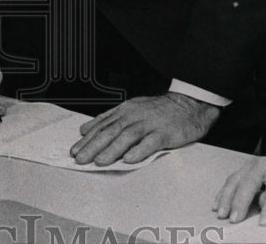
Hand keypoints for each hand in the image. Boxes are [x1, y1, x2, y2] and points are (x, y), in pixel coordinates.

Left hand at [70, 92, 219, 165]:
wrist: (189, 104)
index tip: (75, 150)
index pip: (103, 125)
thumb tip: (86, 129)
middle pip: (111, 131)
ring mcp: (150, 124)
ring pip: (127, 136)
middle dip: (94, 146)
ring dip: (112, 150)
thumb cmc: (159, 110)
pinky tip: (129, 159)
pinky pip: (150, 142)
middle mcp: (135, 116)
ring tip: (100, 161)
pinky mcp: (165, 133)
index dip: (88, 138)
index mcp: (126, 110)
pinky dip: (139, 151)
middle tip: (80, 158)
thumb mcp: (132, 109)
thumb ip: (110, 119)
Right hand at [213, 154, 265, 224]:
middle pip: (248, 184)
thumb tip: (262, 202)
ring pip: (235, 181)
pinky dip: (223, 193)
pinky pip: (230, 181)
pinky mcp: (243, 169)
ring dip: (226, 198)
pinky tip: (217, 204)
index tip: (263, 224)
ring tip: (221, 213)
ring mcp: (250, 165)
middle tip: (234, 220)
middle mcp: (262, 164)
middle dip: (240, 203)